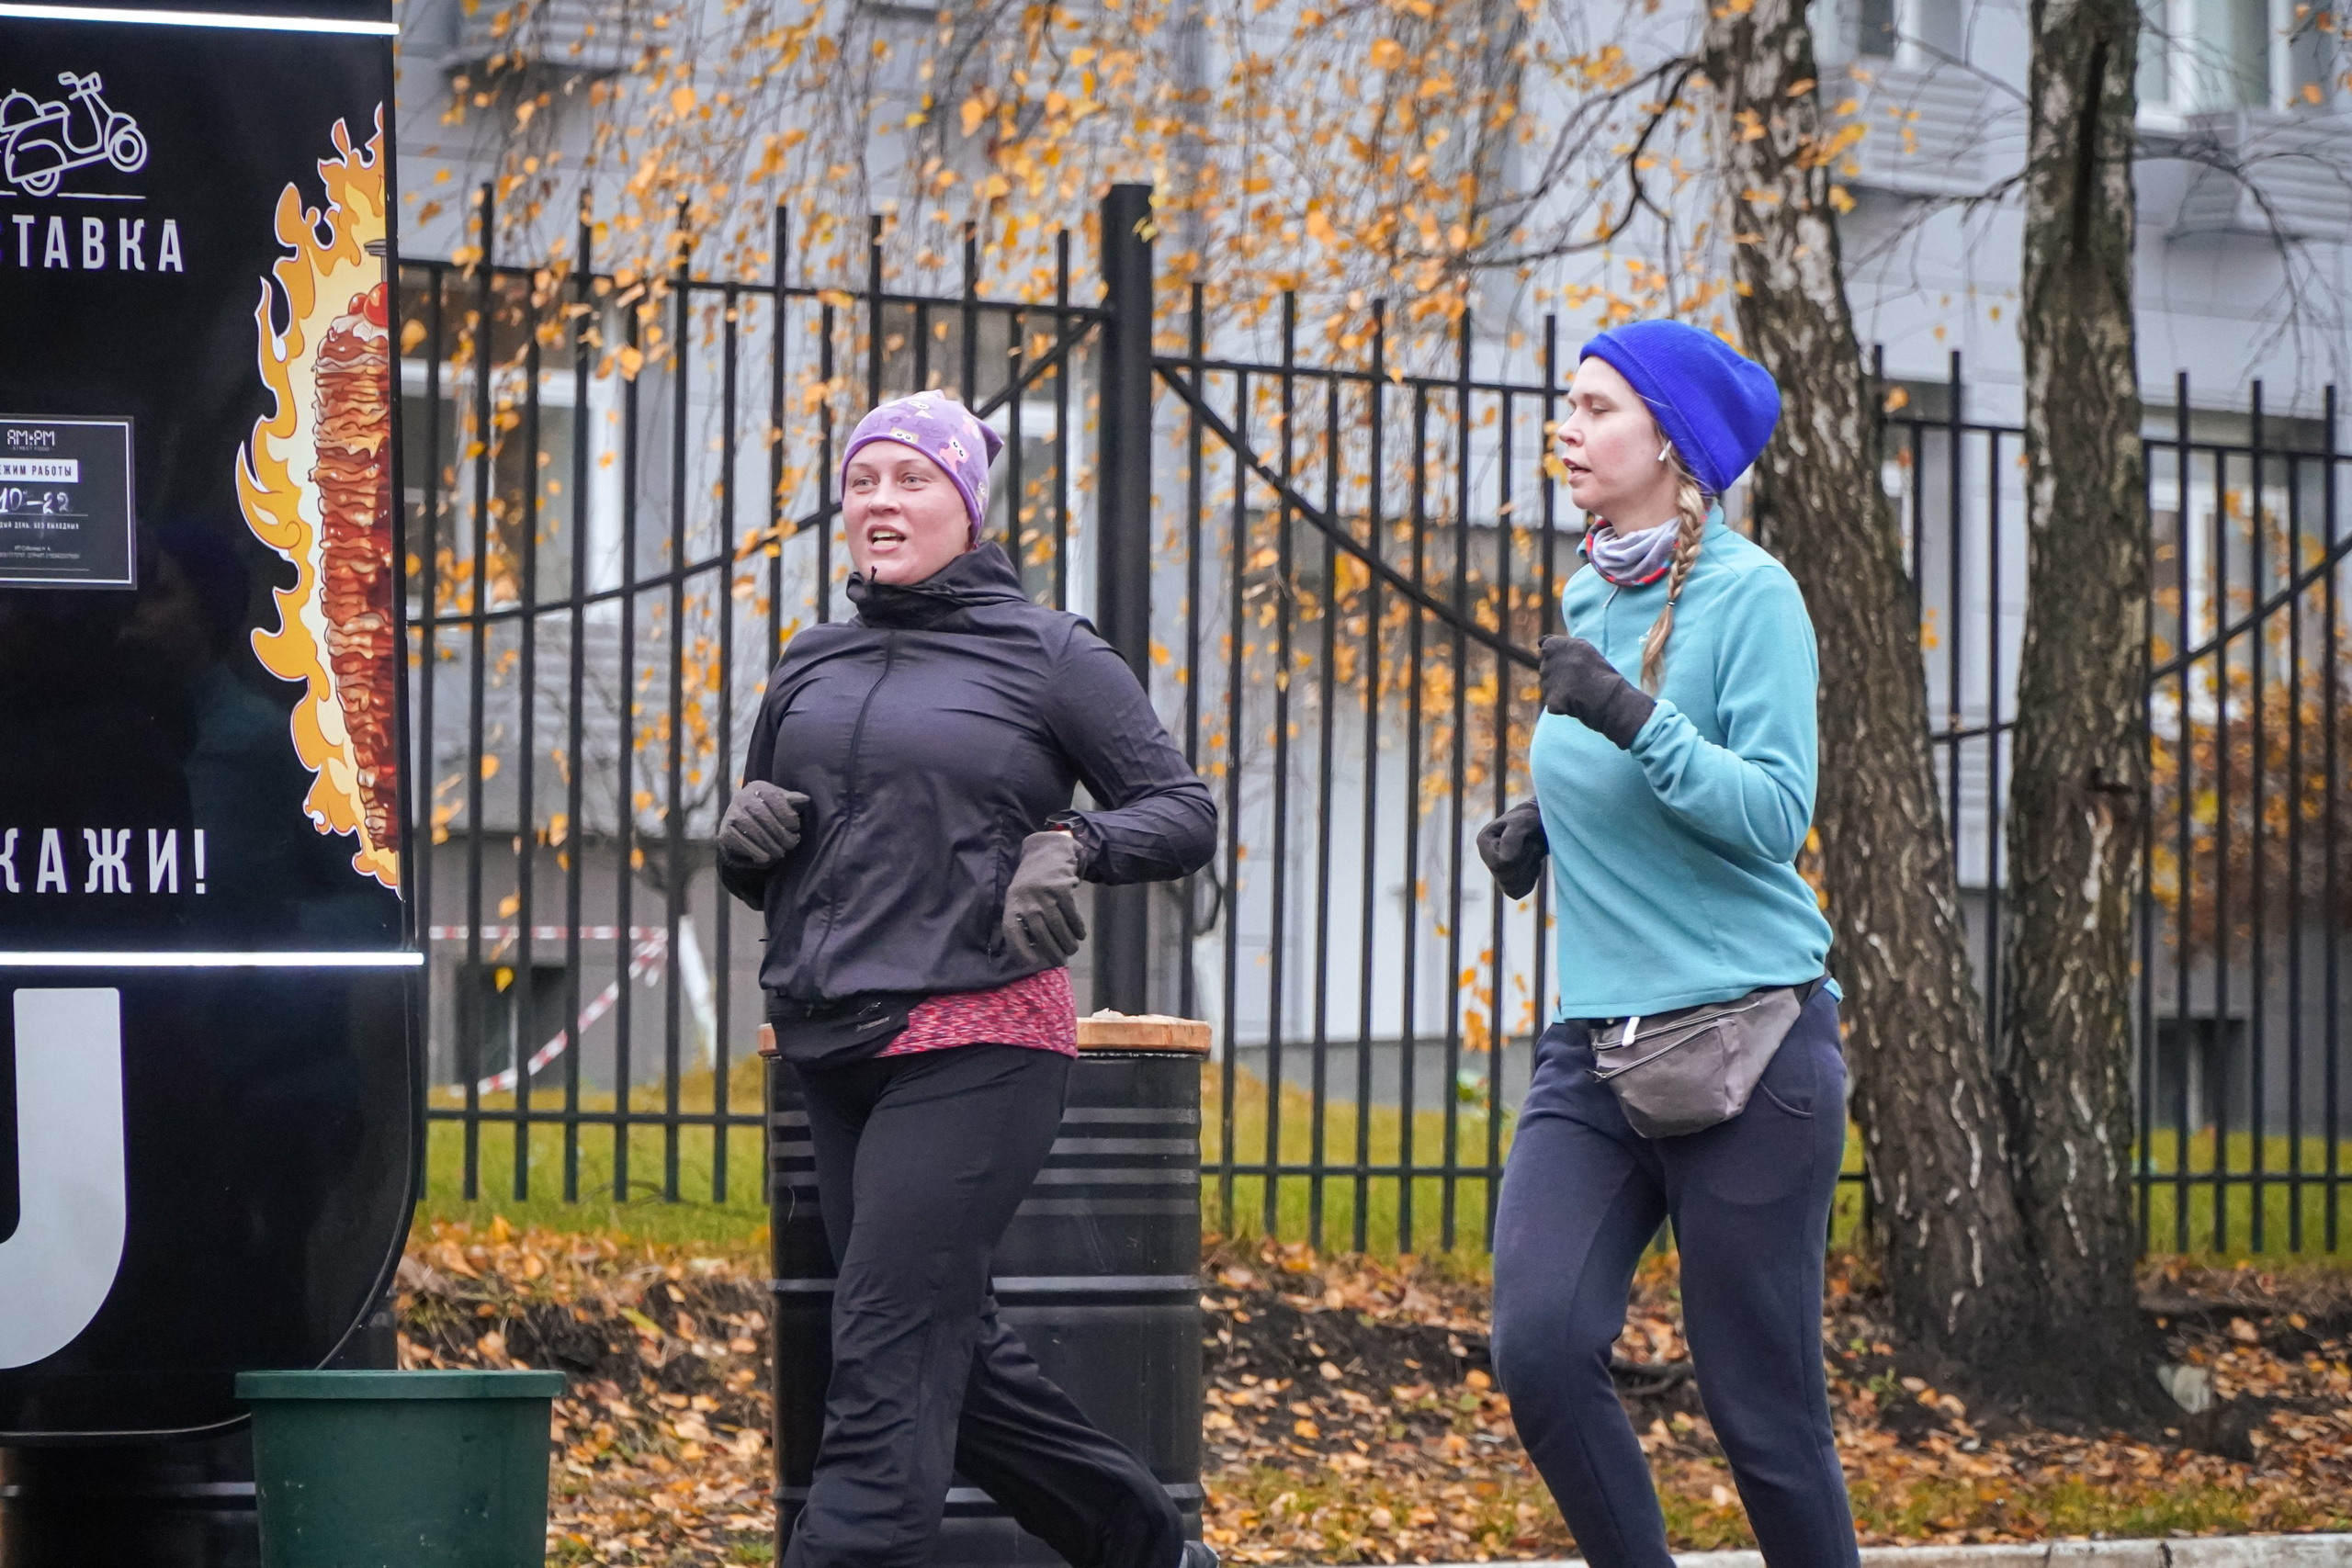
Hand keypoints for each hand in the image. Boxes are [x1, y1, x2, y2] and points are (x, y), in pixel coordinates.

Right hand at [718, 781, 807, 867]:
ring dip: (769, 844)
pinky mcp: (725, 831)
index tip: (795, 828)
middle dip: (780, 833)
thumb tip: (805, 799)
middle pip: (762, 815)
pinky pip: (739, 841)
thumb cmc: (769, 814)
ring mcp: (732, 813)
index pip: (774, 797)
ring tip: (780, 853)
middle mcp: (743, 797)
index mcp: (759, 787)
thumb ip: (793, 802)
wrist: (743, 827)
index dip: (787, 814)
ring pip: (752, 829)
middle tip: (791, 845)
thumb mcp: (782, 805)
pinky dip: (754, 851)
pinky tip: (765, 858)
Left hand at [1003, 830, 1086, 969]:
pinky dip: (1077, 928)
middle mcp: (1027, 901)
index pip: (1012, 933)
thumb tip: (1031, 953)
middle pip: (1041, 935)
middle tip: (1061, 961)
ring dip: (1068, 942)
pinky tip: (1080, 934)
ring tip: (1072, 949)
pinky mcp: (1062, 889)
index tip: (1031, 964)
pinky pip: (1072, 915)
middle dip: (1053, 952)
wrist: (1047, 852)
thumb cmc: (1031, 884)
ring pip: (1059, 927)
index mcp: (1013, 905)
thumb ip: (1022, 921)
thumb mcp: (1018, 898)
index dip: (1020, 951)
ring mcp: (1045, 895)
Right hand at [1475, 799, 1548, 899]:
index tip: (1528, 841)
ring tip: (1533, 854)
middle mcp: (1486, 857)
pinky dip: (1530, 881)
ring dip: (1529, 872)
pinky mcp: (1507, 882)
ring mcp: (1496, 871)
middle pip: (1505, 877)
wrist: (1542, 825)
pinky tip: (1533, 866)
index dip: (1517, 857)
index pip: (1498, 864)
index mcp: (1484, 841)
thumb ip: (1512, 838)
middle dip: (1525, 863)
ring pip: (1511, 887)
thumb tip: (1505, 860)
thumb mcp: (1524, 822)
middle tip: (1534, 846)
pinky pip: (1517, 892)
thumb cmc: (1532, 820)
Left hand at [1539, 635, 1656, 749]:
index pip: (1545, 646)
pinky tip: (1576, 702)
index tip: (1570, 660)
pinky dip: (1563, 705)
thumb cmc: (1598, 669)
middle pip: (1546, 668)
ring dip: (1561, 688)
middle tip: (1578, 678)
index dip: (1557, 654)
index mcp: (1552, 646)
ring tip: (1579, 690)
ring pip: (1549, 686)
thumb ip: (1561, 645)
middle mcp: (1545, 662)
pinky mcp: (1550, 701)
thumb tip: (1540, 643)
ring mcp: (1546, 682)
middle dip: (1558, 672)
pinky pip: (1554, 703)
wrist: (1605, 695)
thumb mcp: (1583, 648)